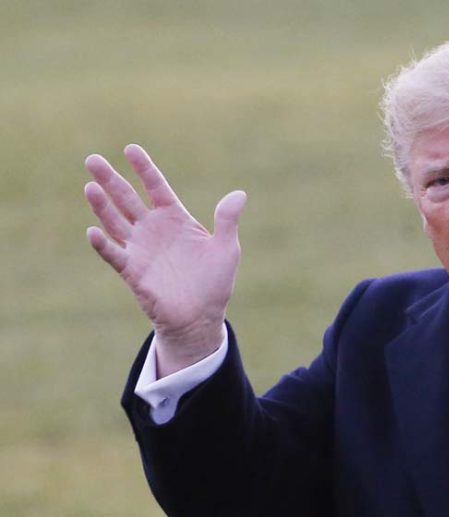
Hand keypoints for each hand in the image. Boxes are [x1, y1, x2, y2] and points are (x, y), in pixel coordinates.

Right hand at [84, 144, 245, 375]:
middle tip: (93, 159)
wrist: (201, 317)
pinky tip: (93, 232)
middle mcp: (153, 229)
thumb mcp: (226, 249)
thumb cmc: (214, 282)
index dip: (144, 168)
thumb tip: (239, 194)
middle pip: (127, 198)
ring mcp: (140, 249)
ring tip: (90, 187)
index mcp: (175, 219)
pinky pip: (114, 254)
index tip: (130, 148)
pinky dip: (103, 244)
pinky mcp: (132, 271)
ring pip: (115, 221)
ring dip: (102, 206)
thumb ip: (227, 220)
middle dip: (111, 180)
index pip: (156, 187)